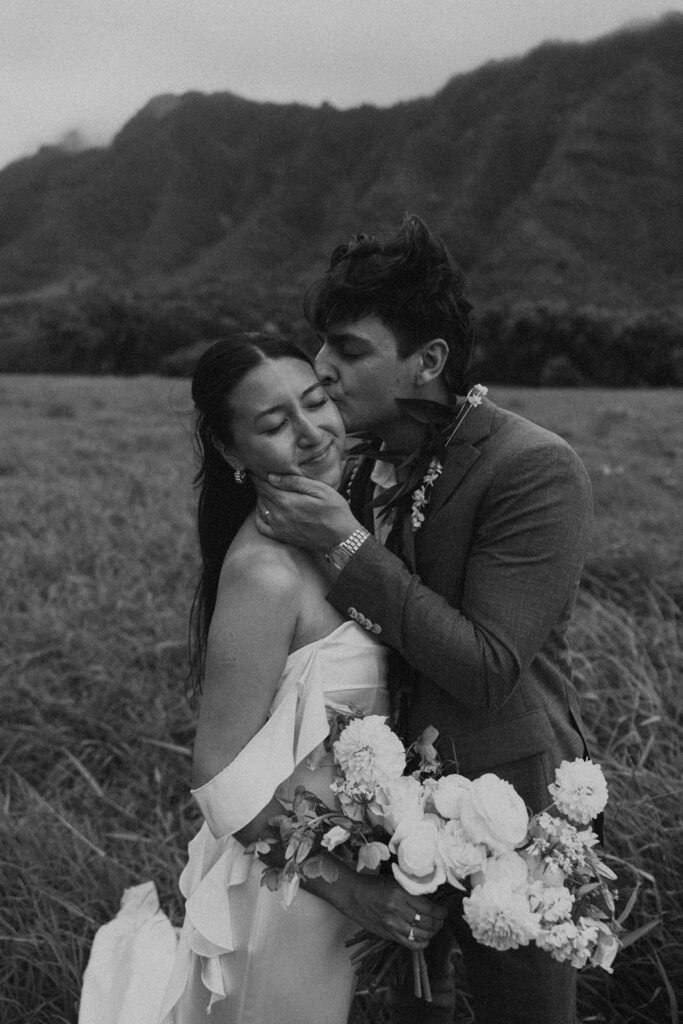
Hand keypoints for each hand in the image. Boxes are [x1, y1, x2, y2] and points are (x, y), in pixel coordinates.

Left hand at [254, 473, 359, 551]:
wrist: (342, 538)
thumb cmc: (335, 511)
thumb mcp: (320, 490)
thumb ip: (294, 482)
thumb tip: (271, 476)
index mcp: (286, 501)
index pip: (264, 484)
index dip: (258, 475)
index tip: (255, 467)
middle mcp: (278, 515)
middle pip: (261, 495)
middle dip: (259, 483)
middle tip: (259, 474)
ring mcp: (278, 527)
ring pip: (260, 507)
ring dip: (260, 496)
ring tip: (265, 487)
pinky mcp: (281, 536)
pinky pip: (261, 525)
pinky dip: (259, 515)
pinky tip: (264, 508)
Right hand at [321, 866, 446, 950]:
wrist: (352, 895)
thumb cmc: (373, 885)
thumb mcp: (394, 881)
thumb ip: (411, 890)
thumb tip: (431, 897)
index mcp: (400, 894)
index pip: (429, 909)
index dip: (441, 912)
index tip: (444, 910)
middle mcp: (397, 911)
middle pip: (427, 923)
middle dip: (439, 923)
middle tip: (441, 919)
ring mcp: (392, 925)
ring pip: (421, 935)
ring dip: (432, 933)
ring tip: (435, 927)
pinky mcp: (387, 934)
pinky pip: (409, 944)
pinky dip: (421, 943)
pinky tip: (425, 939)